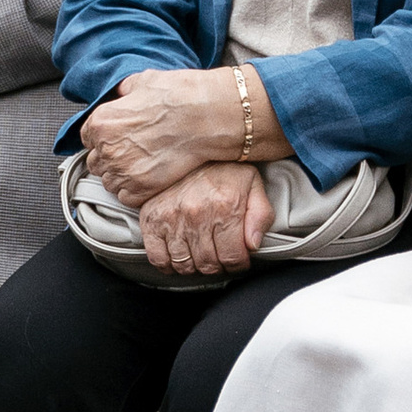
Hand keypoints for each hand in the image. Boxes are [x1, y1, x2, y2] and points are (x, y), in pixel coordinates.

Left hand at [80, 67, 243, 200]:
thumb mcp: (143, 81)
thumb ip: (125, 92)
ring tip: (142, 165)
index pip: (86, 138)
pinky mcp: (141, 188)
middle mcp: (106, 148)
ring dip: (121, 176)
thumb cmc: (178, 96)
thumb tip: (123, 94)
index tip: (116, 138)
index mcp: (101, 121)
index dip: (103, 138)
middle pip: (96, 162)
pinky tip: (148, 178)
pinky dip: (134, 191)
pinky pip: (125, 197)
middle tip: (133, 152)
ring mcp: (123, 171)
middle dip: (111, 158)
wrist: (205, 116)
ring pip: (109, 182)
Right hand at [136, 164, 272, 277]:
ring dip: (195, 266)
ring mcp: (171, 218)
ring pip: (184, 265)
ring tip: (200, 254)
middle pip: (209, 264)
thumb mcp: (252, 184)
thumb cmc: (222, 167)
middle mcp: (197, 215)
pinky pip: (158, 258)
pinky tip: (178, 255)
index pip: (234, 257)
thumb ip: (260, 215)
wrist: (188, 144)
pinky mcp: (151, 219)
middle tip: (219, 257)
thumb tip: (253, 244)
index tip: (237, 260)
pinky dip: (168, 264)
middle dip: (218, 266)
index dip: (239, 264)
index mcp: (225, 207)